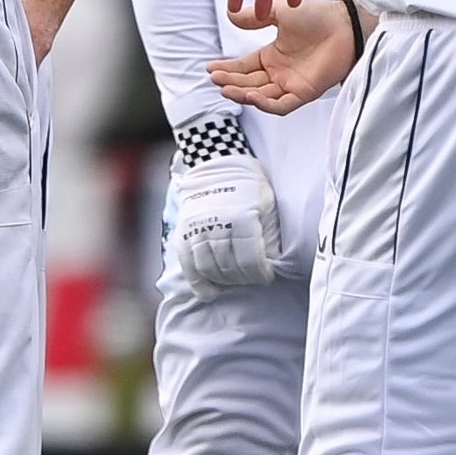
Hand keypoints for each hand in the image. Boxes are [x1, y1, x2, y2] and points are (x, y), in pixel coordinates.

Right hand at [168, 143, 280, 293]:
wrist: (217, 162)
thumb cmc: (249, 186)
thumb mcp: (268, 204)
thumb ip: (270, 234)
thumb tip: (271, 263)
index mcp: (242, 218)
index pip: (251, 260)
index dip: (261, 274)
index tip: (267, 276)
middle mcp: (216, 225)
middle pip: (231, 267)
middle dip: (245, 278)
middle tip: (253, 278)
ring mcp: (197, 229)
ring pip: (210, 269)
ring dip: (225, 281)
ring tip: (236, 280)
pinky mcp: (183, 232)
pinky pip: (188, 265)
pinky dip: (198, 283)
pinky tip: (210, 292)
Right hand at [209, 0, 359, 115]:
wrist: (344, 23)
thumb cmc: (317, 15)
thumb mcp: (280, 12)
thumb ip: (256, 17)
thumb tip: (230, 16)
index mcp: (273, 56)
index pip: (244, 67)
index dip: (227, 68)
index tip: (210, 68)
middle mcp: (280, 73)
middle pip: (249, 83)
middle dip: (230, 82)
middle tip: (215, 79)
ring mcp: (292, 84)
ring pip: (261, 96)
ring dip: (242, 94)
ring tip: (225, 88)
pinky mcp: (306, 92)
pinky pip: (282, 104)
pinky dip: (266, 103)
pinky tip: (251, 96)